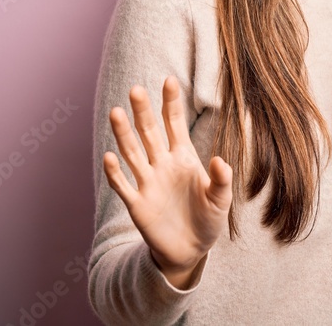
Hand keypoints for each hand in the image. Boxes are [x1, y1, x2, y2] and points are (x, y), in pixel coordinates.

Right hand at [102, 75, 232, 287]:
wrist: (191, 250)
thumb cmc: (208, 219)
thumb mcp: (221, 200)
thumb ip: (221, 180)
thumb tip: (221, 161)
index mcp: (183, 157)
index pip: (174, 124)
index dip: (171, 103)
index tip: (169, 80)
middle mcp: (162, 164)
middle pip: (149, 132)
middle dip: (143, 111)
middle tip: (136, 89)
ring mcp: (148, 182)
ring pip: (132, 153)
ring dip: (124, 134)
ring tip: (116, 113)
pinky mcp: (137, 204)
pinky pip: (124, 185)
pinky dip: (116, 172)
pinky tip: (110, 157)